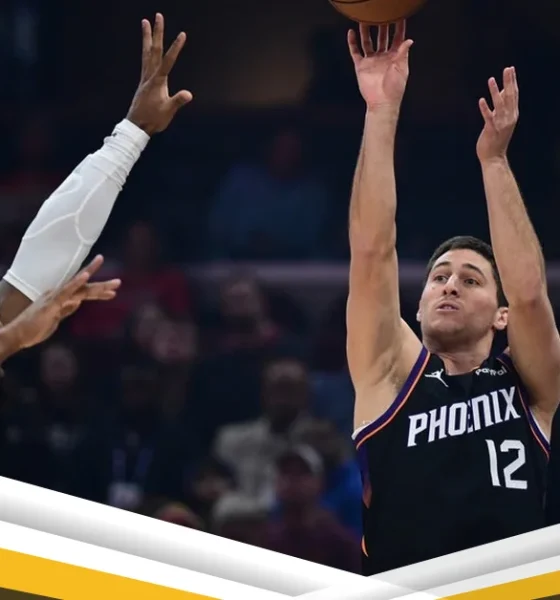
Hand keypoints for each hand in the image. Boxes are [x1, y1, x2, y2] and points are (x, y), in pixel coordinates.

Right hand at [4, 255, 119, 351]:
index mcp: (61, 298)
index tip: (113, 292)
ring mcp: (56, 297)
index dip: (98, 292)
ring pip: (80, 288)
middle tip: (119, 282)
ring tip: (114, 282)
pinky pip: (66, 291)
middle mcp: (59, 294)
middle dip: (102, 285)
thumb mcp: (55, 319)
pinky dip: (76, 283)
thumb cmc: (34, 328)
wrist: (17, 335)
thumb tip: (77, 304)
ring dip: (98, 285)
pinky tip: (86, 276)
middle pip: (84, 288)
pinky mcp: (51, 303)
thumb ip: (65, 310)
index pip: (83, 292)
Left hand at [127, 13, 192, 134]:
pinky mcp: (144, 82)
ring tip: (145, 22)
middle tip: (158, 16)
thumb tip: (189, 94)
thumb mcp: (168, 112)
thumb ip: (177, 101)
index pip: (168, 61)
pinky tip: (147, 47)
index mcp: (157, 81)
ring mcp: (145, 78)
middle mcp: (149, 76)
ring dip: (147, 37)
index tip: (182, 35)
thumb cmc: (153, 120)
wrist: (137, 126)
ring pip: (146, 53)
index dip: (175, 48)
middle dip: (157, 33)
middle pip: (153, 50)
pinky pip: (145, 60)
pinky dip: (146, 50)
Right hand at [348, 21, 413, 110]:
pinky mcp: (361, 66)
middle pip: (382, 36)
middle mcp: (383, 56)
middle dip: (382, 25)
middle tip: (381, 12)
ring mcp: (372, 61)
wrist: (382, 103)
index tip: (399, 15)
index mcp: (395, 56)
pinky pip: (355, 52)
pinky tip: (351, 33)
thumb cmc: (394, 89)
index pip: (397, 37)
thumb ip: (403, 53)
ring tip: (364, 18)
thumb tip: (409, 40)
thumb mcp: (401, 69)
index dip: (399, 26)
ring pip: (368, 41)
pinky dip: (352, 43)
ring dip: (366, 30)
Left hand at [476, 67, 518, 162]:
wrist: (494, 158)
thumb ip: (502, 106)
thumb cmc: (496, 138)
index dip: (512, 81)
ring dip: (495, 92)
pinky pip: (488, 117)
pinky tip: (481, 100)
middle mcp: (509, 118)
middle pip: (509, 96)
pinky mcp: (491, 130)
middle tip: (507, 69)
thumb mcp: (502, 120)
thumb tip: (502, 91)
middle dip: (508, 82)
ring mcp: (500, 124)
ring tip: (491, 80)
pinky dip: (485, 108)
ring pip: (499, 105)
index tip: (511, 69)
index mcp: (512, 114)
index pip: (514, 95)